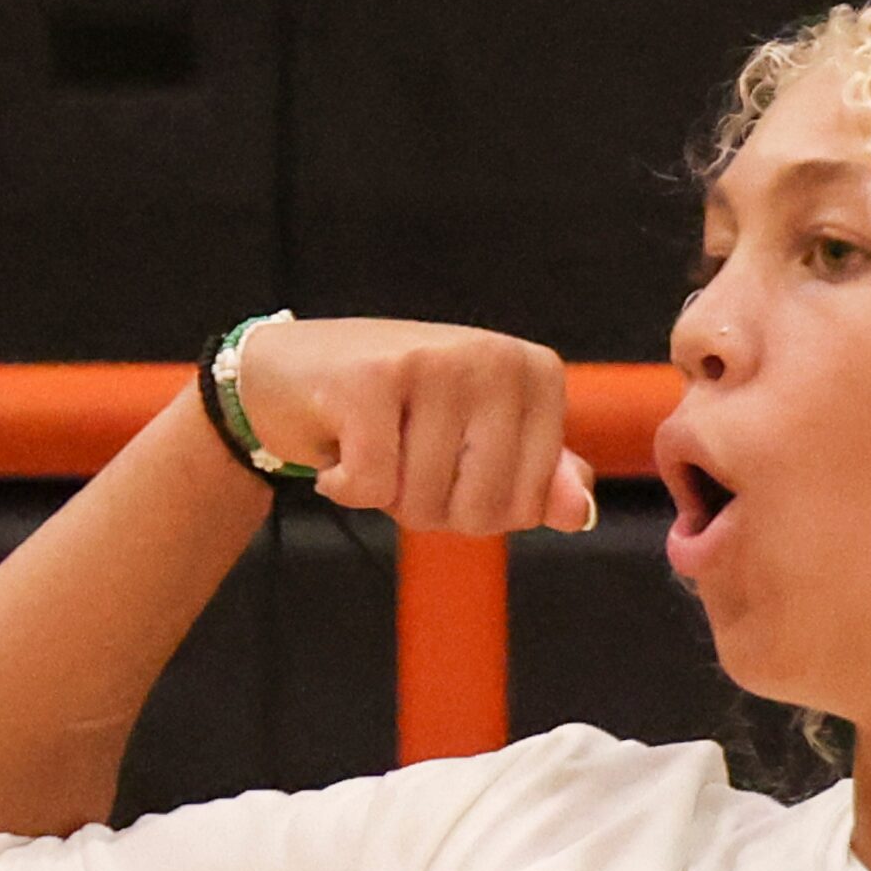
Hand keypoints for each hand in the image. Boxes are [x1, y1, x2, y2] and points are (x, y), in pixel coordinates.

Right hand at [233, 316, 596, 534]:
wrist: (291, 372)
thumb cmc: (398, 414)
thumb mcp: (482, 444)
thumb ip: (539, 479)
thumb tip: (580, 513)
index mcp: (536, 374)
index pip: (531, 502)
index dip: (481, 509)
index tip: (450, 464)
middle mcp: (495, 357)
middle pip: (483, 507)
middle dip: (434, 509)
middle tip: (404, 460)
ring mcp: (435, 362)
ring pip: (426, 500)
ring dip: (387, 497)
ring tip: (372, 446)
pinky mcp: (371, 378)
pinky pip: (374, 486)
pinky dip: (345, 487)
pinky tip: (339, 448)